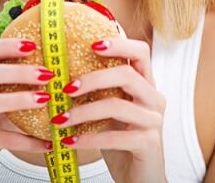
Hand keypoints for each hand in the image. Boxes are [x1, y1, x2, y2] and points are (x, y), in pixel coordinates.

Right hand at [0, 38, 52, 180]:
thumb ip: (11, 89)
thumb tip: (50, 73)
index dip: (6, 45)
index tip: (32, 44)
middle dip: (18, 70)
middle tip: (47, 73)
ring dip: (20, 99)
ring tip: (45, 98)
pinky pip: (0, 139)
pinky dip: (26, 141)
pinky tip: (46, 144)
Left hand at [52, 38, 166, 182]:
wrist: (139, 179)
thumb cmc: (121, 142)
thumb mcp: (109, 111)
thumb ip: (99, 91)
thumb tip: (62, 72)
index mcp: (146, 84)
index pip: (141, 52)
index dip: (119, 44)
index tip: (92, 44)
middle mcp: (154, 98)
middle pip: (126, 74)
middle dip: (92, 79)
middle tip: (66, 88)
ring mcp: (154, 120)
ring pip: (116, 105)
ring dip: (82, 112)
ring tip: (59, 120)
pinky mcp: (149, 143)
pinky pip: (115, 136)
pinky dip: (88, 138)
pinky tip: (69, 141)